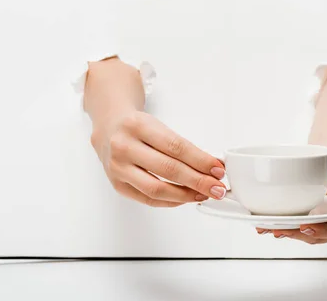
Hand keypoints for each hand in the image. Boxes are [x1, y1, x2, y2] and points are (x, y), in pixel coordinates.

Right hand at [91, 109, 226, 207]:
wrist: (108, 127)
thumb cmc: (137, 127)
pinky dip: (171, 201)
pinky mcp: (117, 185)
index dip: (200, 160)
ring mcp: (118, 168)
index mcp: (138, 125)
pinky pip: (148, 199)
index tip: (218, 169)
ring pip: (157, 189)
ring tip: (204, 194)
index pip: (176, 147)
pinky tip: (186, 198)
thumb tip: (212, 166)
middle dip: (198, 181)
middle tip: (217, 188)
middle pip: (168, 169)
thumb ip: (183, 147)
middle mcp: (124, 147)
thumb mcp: (158, 126)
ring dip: (186, 195)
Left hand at [256, 144, 326, 242]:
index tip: (307, 227)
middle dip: (299, 235)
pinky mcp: (306, 214)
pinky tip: (265, 225)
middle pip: (318, 235)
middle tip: (282, 230)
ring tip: (271, 229)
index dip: (322, 232)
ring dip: (288, 233)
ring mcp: (320, 220)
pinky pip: (294, 223)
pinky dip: (280, 225)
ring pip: (304, 233)